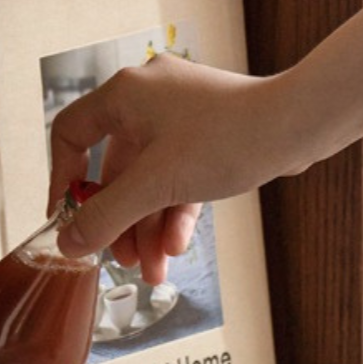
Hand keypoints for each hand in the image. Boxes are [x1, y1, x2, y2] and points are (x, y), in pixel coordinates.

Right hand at [49, 54, 285, 284]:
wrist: (300, 124)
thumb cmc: (229, 138)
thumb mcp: (156, 185)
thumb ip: (105, 217)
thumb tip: (66, 243)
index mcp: (124, 94)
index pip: (70, 134)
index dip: (62, 180)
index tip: (65, 219)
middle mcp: (147, 98)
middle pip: (114, 169)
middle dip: (119, 220)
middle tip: (120, 259)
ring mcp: (180, 114)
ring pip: (149, 178)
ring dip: (148, 225)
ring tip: (154, 269)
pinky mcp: (207, 132)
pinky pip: (177, 174)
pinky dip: (174, 209)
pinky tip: (177, 246)